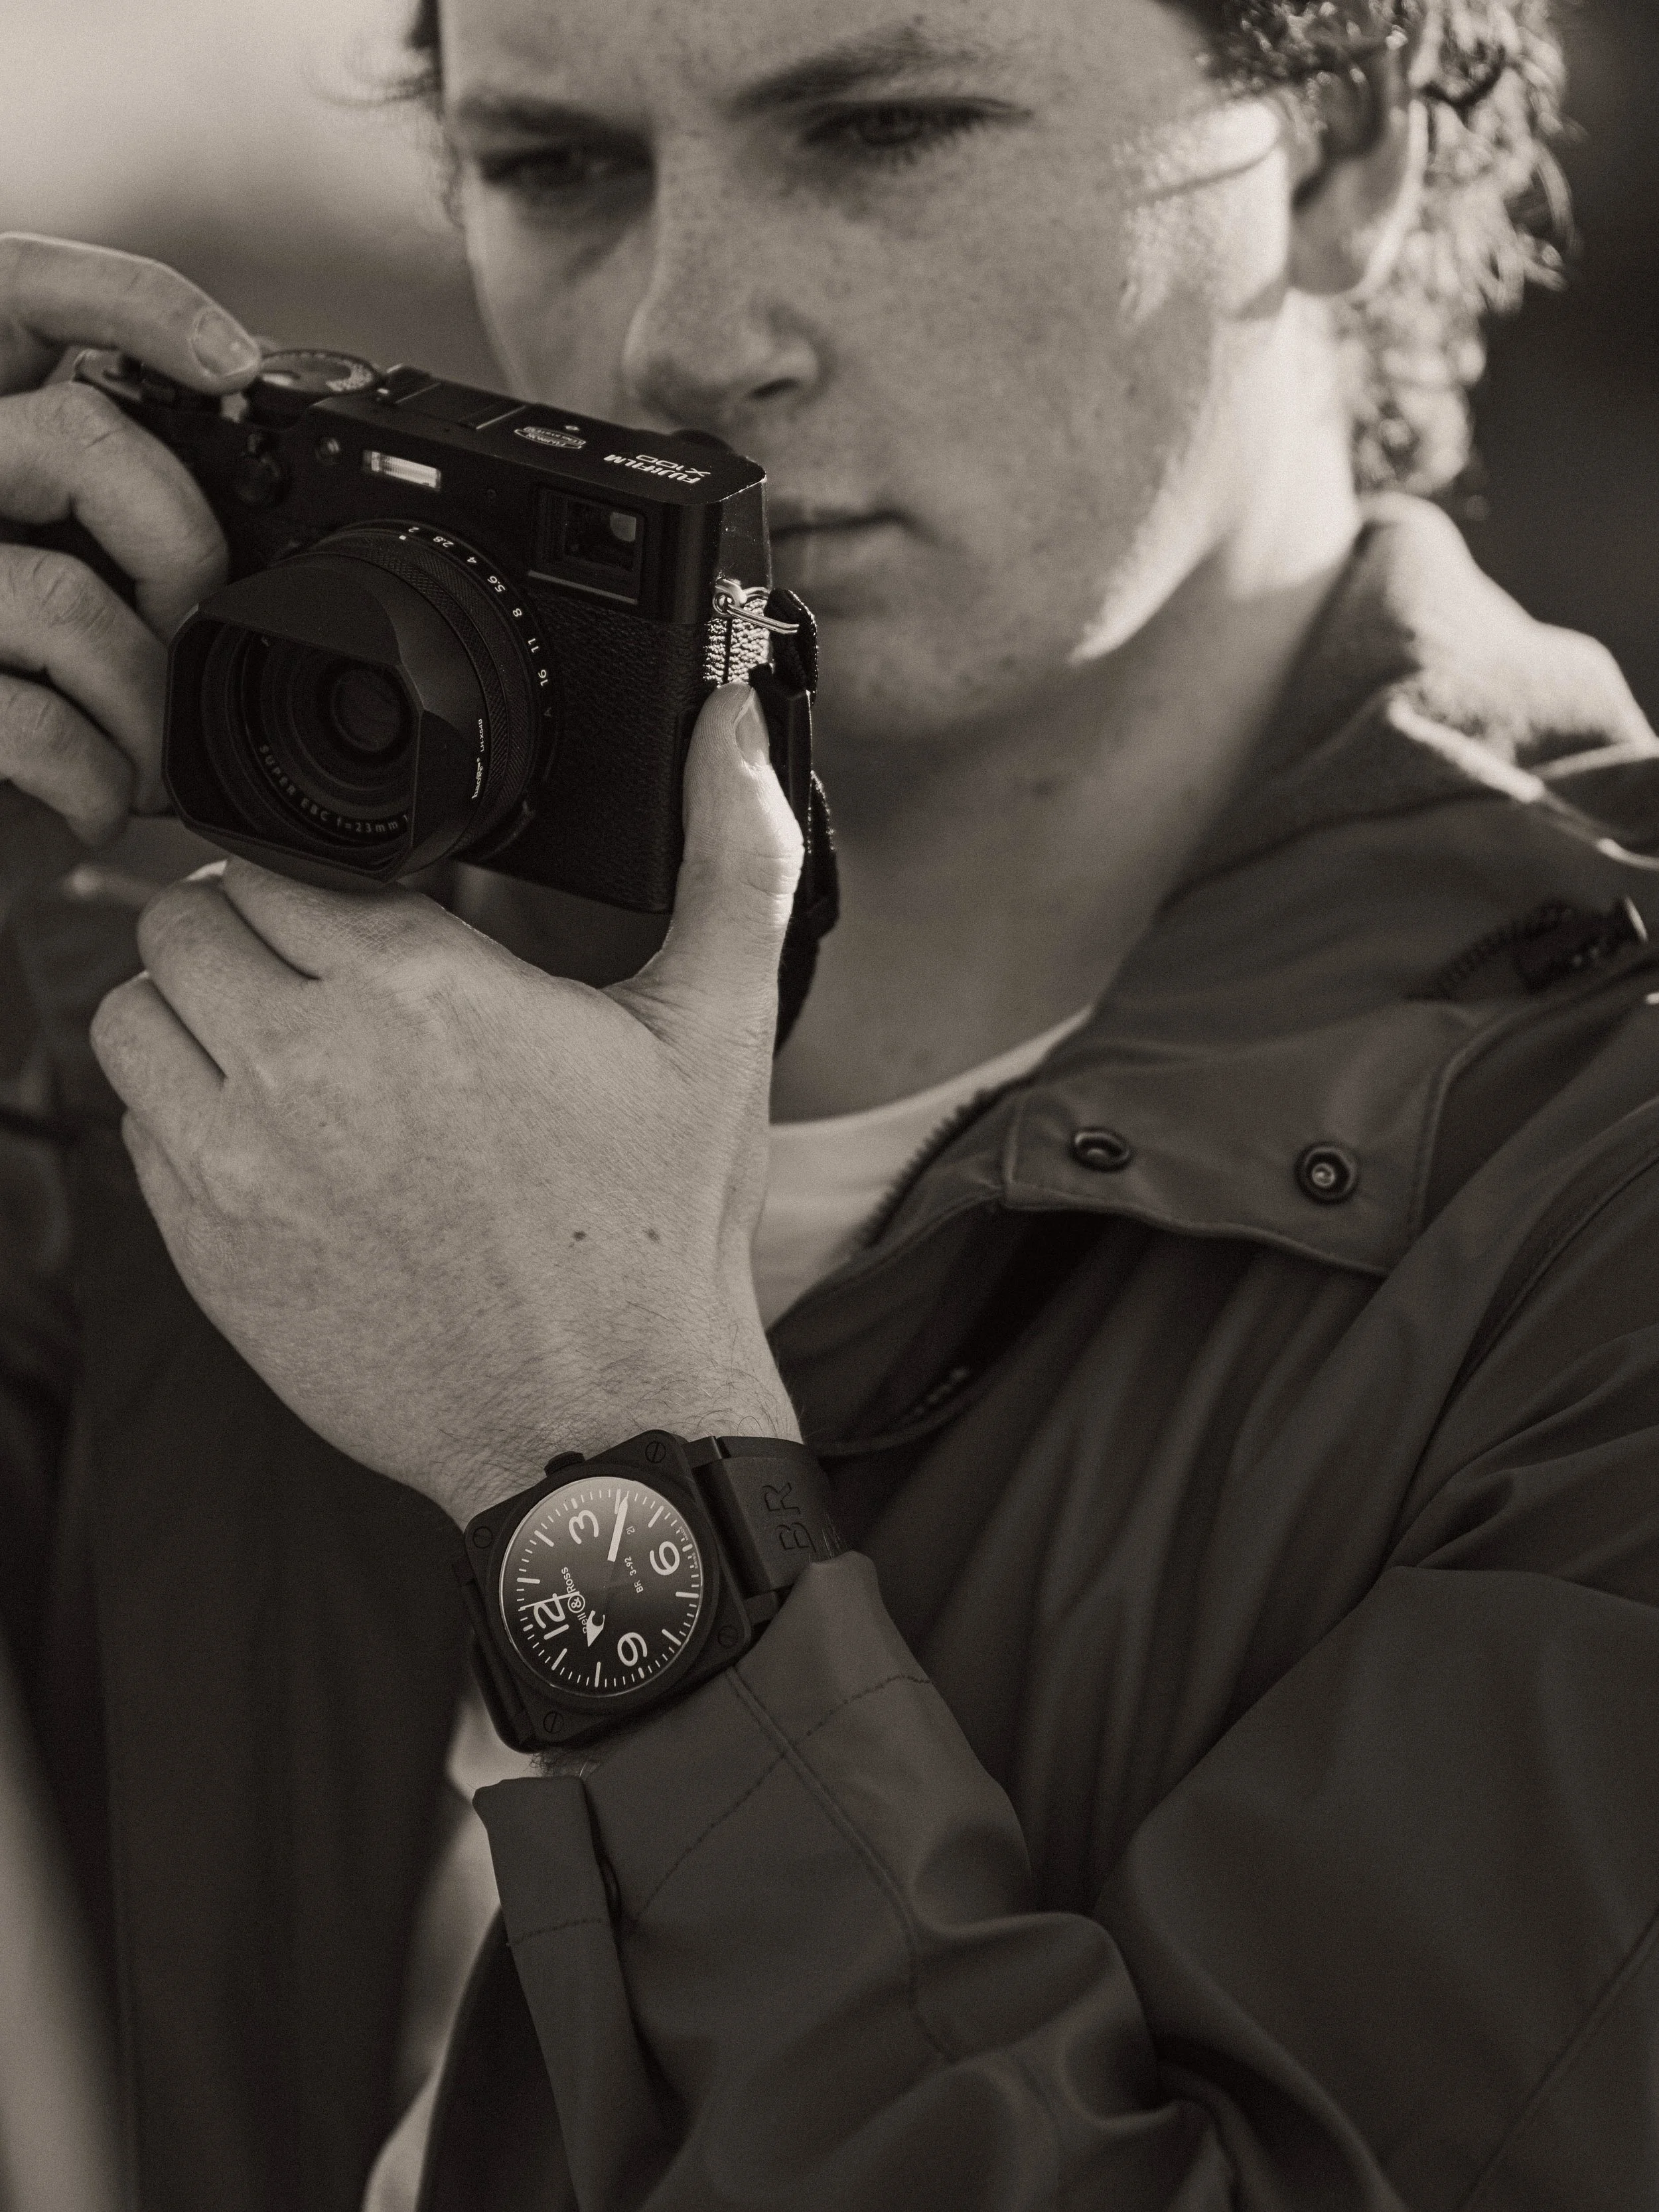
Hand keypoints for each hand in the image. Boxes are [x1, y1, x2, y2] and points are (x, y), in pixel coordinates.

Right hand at [0, 233, 259, 868]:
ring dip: (147, 701)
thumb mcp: (60, 570)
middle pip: (77, 439)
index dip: (132, 302)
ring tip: (150, 756)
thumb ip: (115, 501)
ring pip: (64, 597)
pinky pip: (32, 720)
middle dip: (182, 545)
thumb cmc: (12, 693)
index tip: (237, 362)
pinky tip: (93, 800)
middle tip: (191, 623)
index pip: (20, 292)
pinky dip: (96, 780)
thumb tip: (247, 468)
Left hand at [88, 684, 804, 1526]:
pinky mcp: (207, 1250)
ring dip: (192, 1011)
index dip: (309, 873)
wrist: (597, 1422)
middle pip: (182, 918)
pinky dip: (182, 1113)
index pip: (274, 860)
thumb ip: (732, 853)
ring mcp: (241, 1163)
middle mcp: (307, 1063)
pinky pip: (133, 1129)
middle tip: (310, 968)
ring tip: (273, 1041)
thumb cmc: (658, 1232)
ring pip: (133, 1013)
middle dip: (242, 928)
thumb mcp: (719, 1028)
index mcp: (421, 989)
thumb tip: (734, 720)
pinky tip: (268, 1137)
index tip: (352, 907)